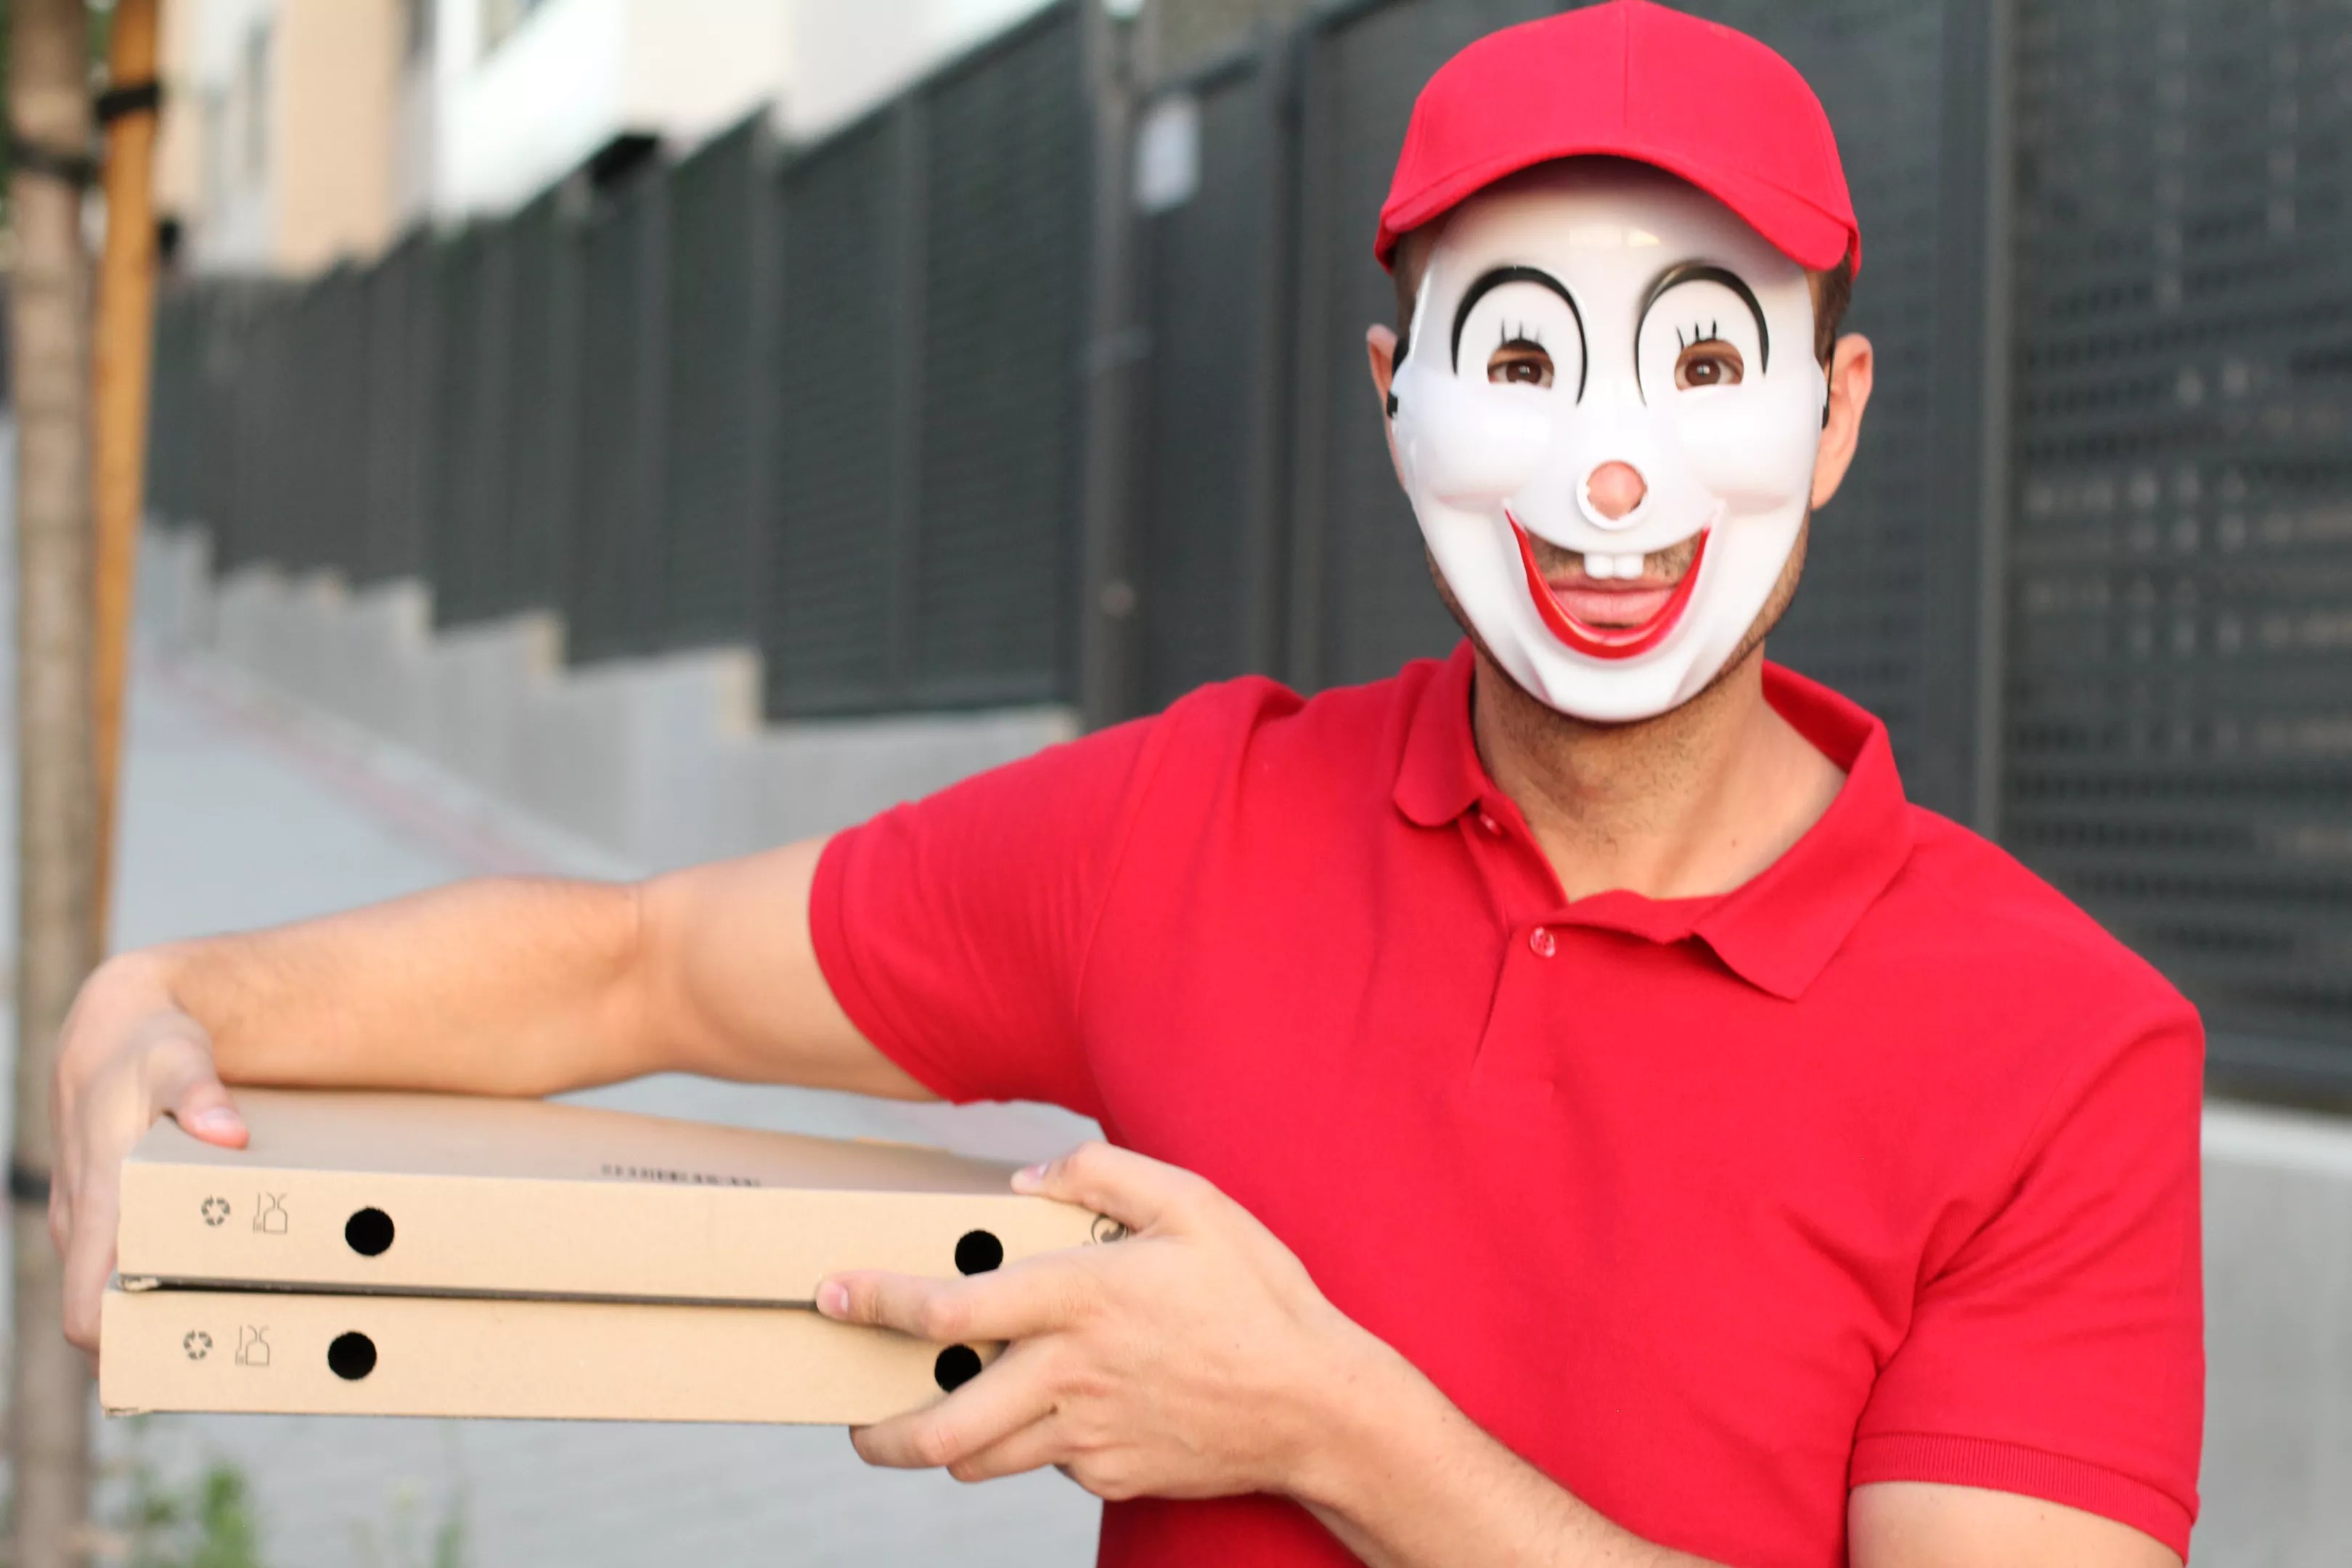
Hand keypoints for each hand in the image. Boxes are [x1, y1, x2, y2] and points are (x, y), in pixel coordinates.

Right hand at [51, 951, 248, 1354]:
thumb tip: (226, 1132)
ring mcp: (88, 1222)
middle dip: (153, 1348)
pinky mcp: (101, 1213)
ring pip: (108, 1294)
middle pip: (101, 1319)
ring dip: (154, 1316)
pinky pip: (115, 1268)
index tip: (182, 1373)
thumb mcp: (178, 1060)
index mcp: (97, 1204)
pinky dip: (150, 1283)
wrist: (116, 1024)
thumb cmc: (148, 1047)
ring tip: (232, 1336)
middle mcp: (83, 1225)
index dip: (124, 1355)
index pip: (86, 1313)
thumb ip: (200, 1094)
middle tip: (229, 1366)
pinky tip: (204, 1291)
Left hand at [818, 1141, 1383, 1502]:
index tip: (831, 1293)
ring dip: (945, 1446)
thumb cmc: (1258, 1294)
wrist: (1318, 1406)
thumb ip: (1102, 1173)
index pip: (949, 1309)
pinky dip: (1034, 1444)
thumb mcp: (1192, 1203)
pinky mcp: (1110, 1475)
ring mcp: (1088, 1436)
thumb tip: (1025, 1178)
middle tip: (857, 1421)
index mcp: (1080, 1298)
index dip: (875, 1302)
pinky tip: (1062, 1412)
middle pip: (940, 1427)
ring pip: (980, 1461)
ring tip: (935, 1420)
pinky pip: (1046, 1464)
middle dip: (880, 1432)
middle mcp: (1070, 1375)